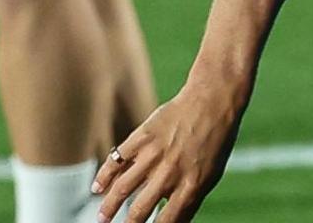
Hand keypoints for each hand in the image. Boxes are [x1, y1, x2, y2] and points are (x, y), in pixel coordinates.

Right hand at [91, 87, 242, 222]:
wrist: (214, 101)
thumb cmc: (215, 141)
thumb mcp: (211, 174)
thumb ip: (190, 199)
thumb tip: (173, 222)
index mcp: (191, 185)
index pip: (166, 221)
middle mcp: (171, 172)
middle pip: (140, 209)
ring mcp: (155, 154)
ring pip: (123, 188)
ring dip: (108, 207)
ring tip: (102, 219)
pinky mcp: (143, 137)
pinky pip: (118, 160)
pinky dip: (104, 176)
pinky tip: (97, 188)